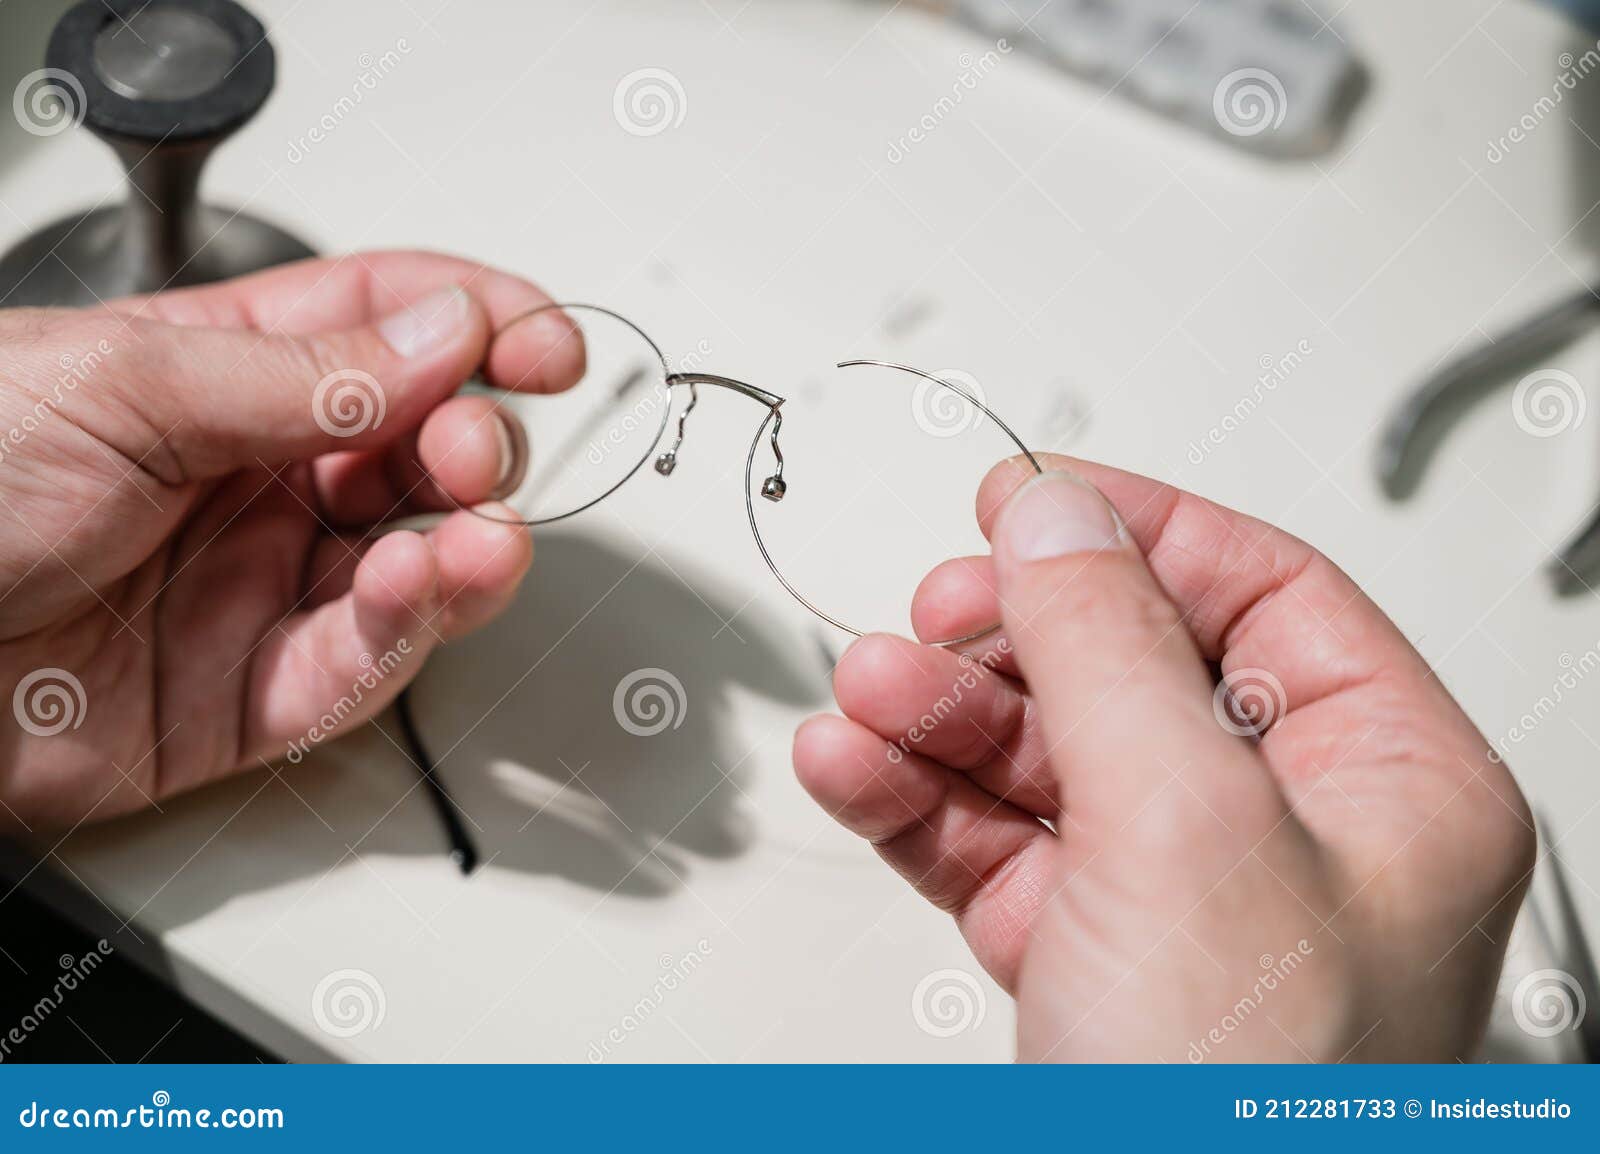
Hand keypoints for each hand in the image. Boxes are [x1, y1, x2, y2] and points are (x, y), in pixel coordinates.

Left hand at [0, 251, 580, 829]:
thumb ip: (303, 374)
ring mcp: (260, 591)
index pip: (387, 332)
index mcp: (222, 376)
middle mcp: (256, 481)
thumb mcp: (122, 385)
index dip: (479, 329)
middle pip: (423, 454)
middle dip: (474, 446)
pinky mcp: (249, 699)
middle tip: (471, 450)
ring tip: (477, 534)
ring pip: (416, 568)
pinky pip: (361, 670)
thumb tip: (444, 337)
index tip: (544, 344)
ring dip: (468, 547)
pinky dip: (407, 633)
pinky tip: (415, 590)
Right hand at [794, 455, 1534, 1061]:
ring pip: (1040, 753)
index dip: (1141, 533)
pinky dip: (912, 798)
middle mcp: (1286, 836)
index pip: (1266, 592)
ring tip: (866, 697)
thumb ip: (1107, 647)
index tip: (1029, 503)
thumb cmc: (1247, 1111)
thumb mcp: (1183, 829)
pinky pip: (986, 839)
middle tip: (933, 617)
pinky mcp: (1079, 955)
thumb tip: (1051, 513)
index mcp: (1386, 785)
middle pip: (1131, 668)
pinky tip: (855, 768)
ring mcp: (1174, 899)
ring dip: (938, 715)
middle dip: (1013, 638)